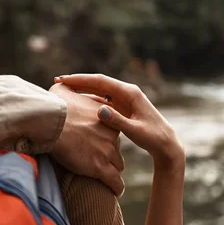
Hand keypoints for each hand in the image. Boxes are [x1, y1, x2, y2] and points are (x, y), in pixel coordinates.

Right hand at [49, 83, 125, 195]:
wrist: (50, 123)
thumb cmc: (52, 106)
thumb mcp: (61, 89)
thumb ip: (66, 87)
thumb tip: (58, 83)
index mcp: (106, 114)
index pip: (112, 126)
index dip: (105, 135)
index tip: (102, 140)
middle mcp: (111, 132)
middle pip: (116, 146)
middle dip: (111, 154)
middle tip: (103, 159)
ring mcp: (107, 150)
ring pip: (117, 165)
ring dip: (113, 171)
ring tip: (110, 179)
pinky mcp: (101, 166)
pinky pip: (115, 181)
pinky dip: (116, 187)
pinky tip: (116, 191)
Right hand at [55, 74, 184, 168]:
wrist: (166, 145)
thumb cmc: (154, 138)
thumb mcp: (135, 131)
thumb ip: (117, 121)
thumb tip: (99, 110)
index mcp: (130, 93)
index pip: (101, 81)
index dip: (81, 80)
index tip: (64, 80)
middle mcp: (126, 92)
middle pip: (97, 83)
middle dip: (78, 81)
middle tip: (57, 81)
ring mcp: (123, 99)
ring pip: (98, 90)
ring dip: (82, 89)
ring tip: (63, 89)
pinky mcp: (122, 108)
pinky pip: (101, 99)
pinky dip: (88, 99)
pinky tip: (76, 102)